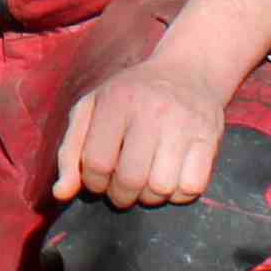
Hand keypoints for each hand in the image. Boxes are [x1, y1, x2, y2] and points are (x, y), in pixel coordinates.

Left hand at [54, 39, 237, 210]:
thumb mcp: (91, 110)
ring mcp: (184, 124)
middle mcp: (152, 110)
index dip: (93, 183)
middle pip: (130, 179)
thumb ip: (70, 152)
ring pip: (161, 188)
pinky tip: (170, 179)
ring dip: (149, 197)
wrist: (187, 72)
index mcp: (117, 100)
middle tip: (122, 187)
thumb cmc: (130, 96)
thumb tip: (61, 194)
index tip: (99, 179)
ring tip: (146, 182)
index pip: (96, 163)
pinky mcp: (209, 138)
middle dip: (120, 195)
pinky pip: (191, 188)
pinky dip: (178, 194)